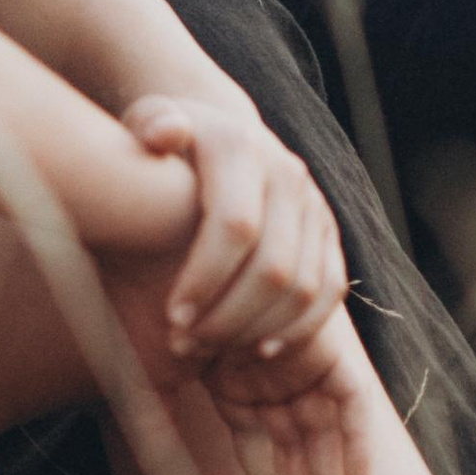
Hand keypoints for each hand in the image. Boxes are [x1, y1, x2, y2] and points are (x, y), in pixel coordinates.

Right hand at [102, 259, 378, 474]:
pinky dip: (356, 439)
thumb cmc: (147, 302)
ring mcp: (299, 363)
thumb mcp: (152, 369)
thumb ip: (158, 412)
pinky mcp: (326, 346)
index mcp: (239, 386)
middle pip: (301, 451)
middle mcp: (273, 377)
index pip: (265, 452)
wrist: (167, 237)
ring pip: (325, 436)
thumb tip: (156, 455)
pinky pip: (352, 401)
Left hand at [120, 93, 347, 366]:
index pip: (236, 226)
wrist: (219, 135)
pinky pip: (330, 290)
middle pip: (274, 266)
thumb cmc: (163, 143)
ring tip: (209, 347)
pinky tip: (258, 349)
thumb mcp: (146, 124)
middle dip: (227, 316)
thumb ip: (149, 127)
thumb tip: (167, 134)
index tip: (171, 317)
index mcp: (242, 148)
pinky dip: (299, 328)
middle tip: (184, 343)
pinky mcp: (330, 234)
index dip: (206, 279)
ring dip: (256, 328)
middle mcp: (288, 173)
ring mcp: (315, 205)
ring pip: (304, 286)